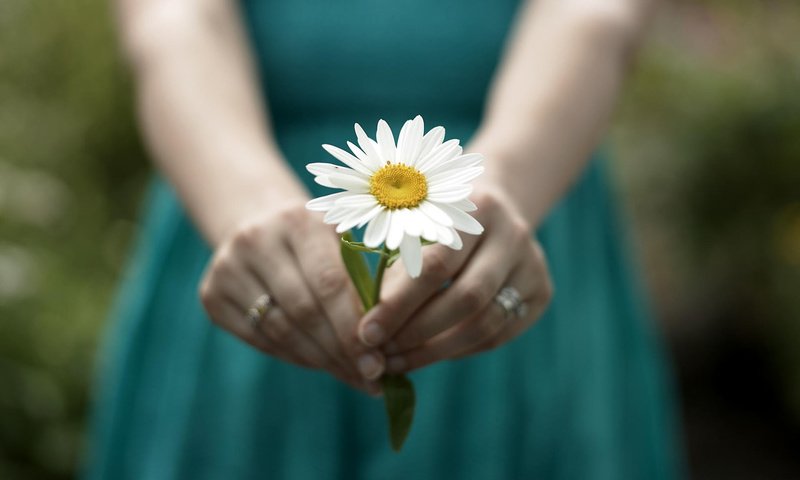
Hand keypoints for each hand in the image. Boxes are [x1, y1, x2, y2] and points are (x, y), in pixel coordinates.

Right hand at [199, 200, 385, 393]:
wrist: (257, 224)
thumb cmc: (317, 240)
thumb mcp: (341, 241)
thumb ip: (364, 279)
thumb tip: (389, 342)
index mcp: (297, 221)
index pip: (330, 283)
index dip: (354, 328)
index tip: (379, 361)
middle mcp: (256, 240)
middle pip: (304, 311)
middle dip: (341, 351)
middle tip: (370, 377)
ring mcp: (227, 267)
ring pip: (280, 331)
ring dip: (321, 360)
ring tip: (352, 376)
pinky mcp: (211, 294)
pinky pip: (259, 339)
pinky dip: (294, 356)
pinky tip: (321, 364)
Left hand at [357, 186, 552, 372]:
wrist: (495, 209)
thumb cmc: (437, 219)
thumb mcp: (415, 226)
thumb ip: (395, 269)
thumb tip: (369, 329)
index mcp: (477, 208)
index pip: (437, 265)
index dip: (399, 304)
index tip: (367, 332)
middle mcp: (513, 234)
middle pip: (467, 298)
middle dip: (417, 333)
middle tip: (382, 354)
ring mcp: (533, 265)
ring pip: (485, 324)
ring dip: (435, 350)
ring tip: (398, 361)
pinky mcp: (541, 293)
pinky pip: (497, 335)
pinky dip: (457, 350)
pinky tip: (427, 354)